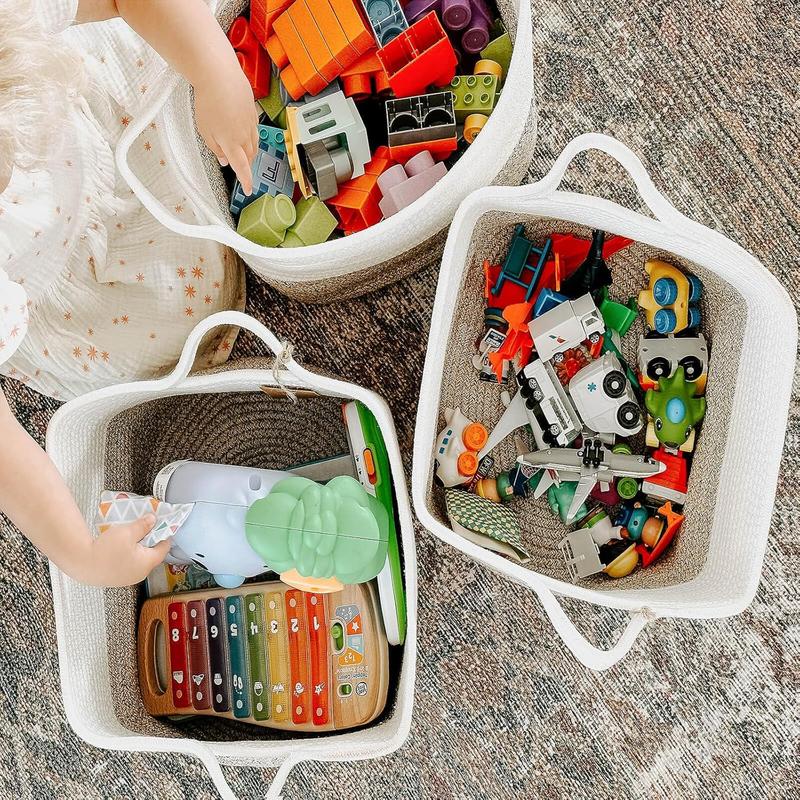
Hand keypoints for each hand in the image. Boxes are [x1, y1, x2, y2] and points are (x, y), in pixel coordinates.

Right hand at [82, 515, 171, 586]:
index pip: (164, 549)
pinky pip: (129, 565)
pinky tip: (121, 548)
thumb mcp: (127, 532)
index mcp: (147, 563)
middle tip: (147, 529)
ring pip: (140, 561)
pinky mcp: (116, 580)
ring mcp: (128, 579)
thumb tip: (153, 520)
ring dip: (139, 549)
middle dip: (151, 542)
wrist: (81, 564)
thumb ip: (143, 526)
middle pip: (152, 555)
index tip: (164, 527)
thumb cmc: (105, 549)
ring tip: (132, 537)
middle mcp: (140, 574)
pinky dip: (129, 556)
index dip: (165, 536)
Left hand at [195, 65, 259, 195]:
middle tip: (242, 169)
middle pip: (250, 157)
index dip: (246, 181)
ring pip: (254, 144)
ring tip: (243, 153)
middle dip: (247, 165)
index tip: (248, 189)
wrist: (219, 75)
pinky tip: (243, 132)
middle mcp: (245, 135)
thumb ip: (215, 148)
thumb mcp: (205, 130)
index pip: (242, 168)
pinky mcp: (252, 111)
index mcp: (232, 143)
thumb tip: (225, 160)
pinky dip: (250, 136)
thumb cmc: (208, 101)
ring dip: (250, 151)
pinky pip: (254, 129)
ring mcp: (251, 123)